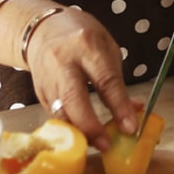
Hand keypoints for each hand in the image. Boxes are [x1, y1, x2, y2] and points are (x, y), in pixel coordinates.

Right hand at [24, 8, 139, 151]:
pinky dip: (70, 128)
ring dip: (79, 132)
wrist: (42, 29)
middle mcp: (63, 62)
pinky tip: (83, 135)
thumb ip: (117, 79)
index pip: (105, 79)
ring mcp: (48, 78)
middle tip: (106, 144)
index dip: (119, 106)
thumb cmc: (81, 36)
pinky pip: (55, 115)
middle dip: (90, 126)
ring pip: (60, 112)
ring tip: (97, 143)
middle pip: (73, 98)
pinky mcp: (39, 92)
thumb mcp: (106, 47)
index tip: (131, 127)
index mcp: (87, 45)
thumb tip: (134, 110)